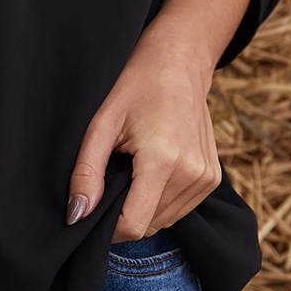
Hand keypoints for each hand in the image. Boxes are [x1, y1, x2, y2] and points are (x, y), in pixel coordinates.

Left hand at [66, 15, 221, 240]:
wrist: (179, 63)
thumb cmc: (136, 87)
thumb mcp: (101, 124)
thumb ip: (86, 172)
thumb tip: (77, 215)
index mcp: (162, 161)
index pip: (134, 225)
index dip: (108, 227)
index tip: (94, 208)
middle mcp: (191, 174)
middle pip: (148, 225)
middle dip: (124, 212)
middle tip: (112, 177)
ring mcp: (207, 178)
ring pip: (164, 221)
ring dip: (143, 207)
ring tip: (133, 169)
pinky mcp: (213, 178)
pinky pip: (179, 209)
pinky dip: (160, 200)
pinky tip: (151, 171)